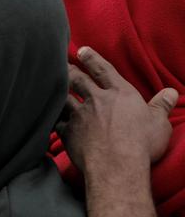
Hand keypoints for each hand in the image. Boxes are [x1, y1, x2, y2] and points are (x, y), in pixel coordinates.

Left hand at [61, 46, 177, 177]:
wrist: (116, 166)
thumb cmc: (141, 144)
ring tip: (48, 86)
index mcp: (120, 94)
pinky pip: (55, 121)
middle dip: (68, 70)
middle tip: (59, 63)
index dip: (92, 59)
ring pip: (63, 97)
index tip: (81, 51)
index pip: (103, 70)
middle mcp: (97, 100)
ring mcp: (80, 115)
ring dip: (56, 91)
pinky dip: (50, 117)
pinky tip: (45, 115)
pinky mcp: (68, 132)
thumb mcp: (158, 123)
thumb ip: (161, 105)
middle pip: (77, 80)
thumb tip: (171, 92)